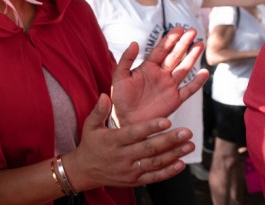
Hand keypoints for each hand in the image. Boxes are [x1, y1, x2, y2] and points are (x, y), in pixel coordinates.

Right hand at [65, 94, 193, 191]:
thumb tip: (105, 95)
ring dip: (174, 154)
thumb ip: (99, 111)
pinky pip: (154, 177)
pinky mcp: (134, 181)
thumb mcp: (90, 125)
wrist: (85, 170)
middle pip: (149, 148)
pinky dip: (169, 172)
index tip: (167, 121)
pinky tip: (181, 163)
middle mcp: (122, 156)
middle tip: (187, 132)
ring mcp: (129, 170)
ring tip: (189, 145)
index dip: (151, 127)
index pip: (134, 133)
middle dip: (170, 140)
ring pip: (155, 163)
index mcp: (112, 140)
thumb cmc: (90, 144)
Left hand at [111, 26, 208, 126]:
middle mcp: (160, 75)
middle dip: (183, 43)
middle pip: (175, 56)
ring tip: (200, 44)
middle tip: (192, 31)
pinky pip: (188, 89)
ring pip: (184, 69)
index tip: (178, 28)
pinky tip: (205, 72)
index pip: (160, 50)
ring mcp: (169, 86)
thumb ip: (126, 59)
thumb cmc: (120, 98)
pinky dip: (197, 82)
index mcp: (147, 68)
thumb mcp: (119, 76)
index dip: (169, 39)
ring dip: (192, 57)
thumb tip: (135, 42)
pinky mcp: (175, 100)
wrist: (125, 120)